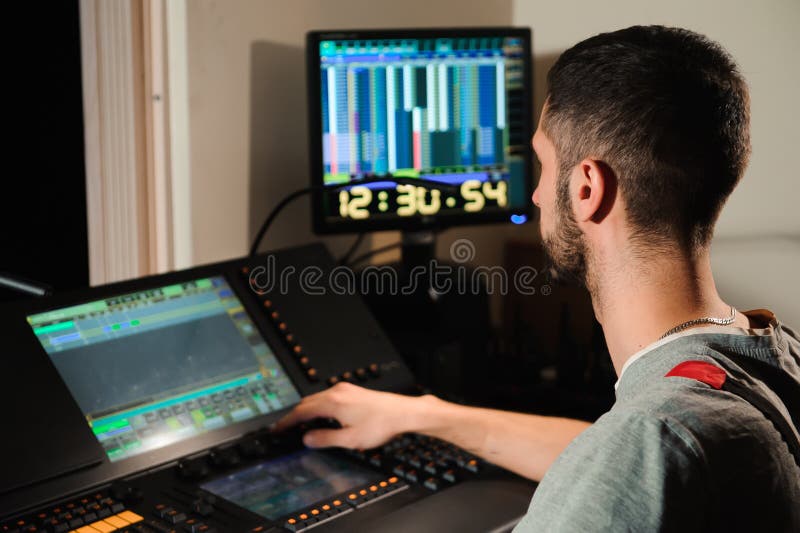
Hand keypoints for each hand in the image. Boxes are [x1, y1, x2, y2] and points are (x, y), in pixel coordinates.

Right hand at [272, 382, 425, 449]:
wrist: (403, 412)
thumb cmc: (381, 424)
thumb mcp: (350, 439)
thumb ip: (326, 439)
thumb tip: (307, 439)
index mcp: (333, 402)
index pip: (301, 411)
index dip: (287, 421)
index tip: (277, 429)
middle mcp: (337, 391)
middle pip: (307, 402)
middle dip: (295, 415)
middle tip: (286, 428)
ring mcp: (345, 389)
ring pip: (317, 398)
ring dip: (308, 410)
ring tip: (302, 424)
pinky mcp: (353, 391)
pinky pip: (328, 397)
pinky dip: (319, 406)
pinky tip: (324, 416)